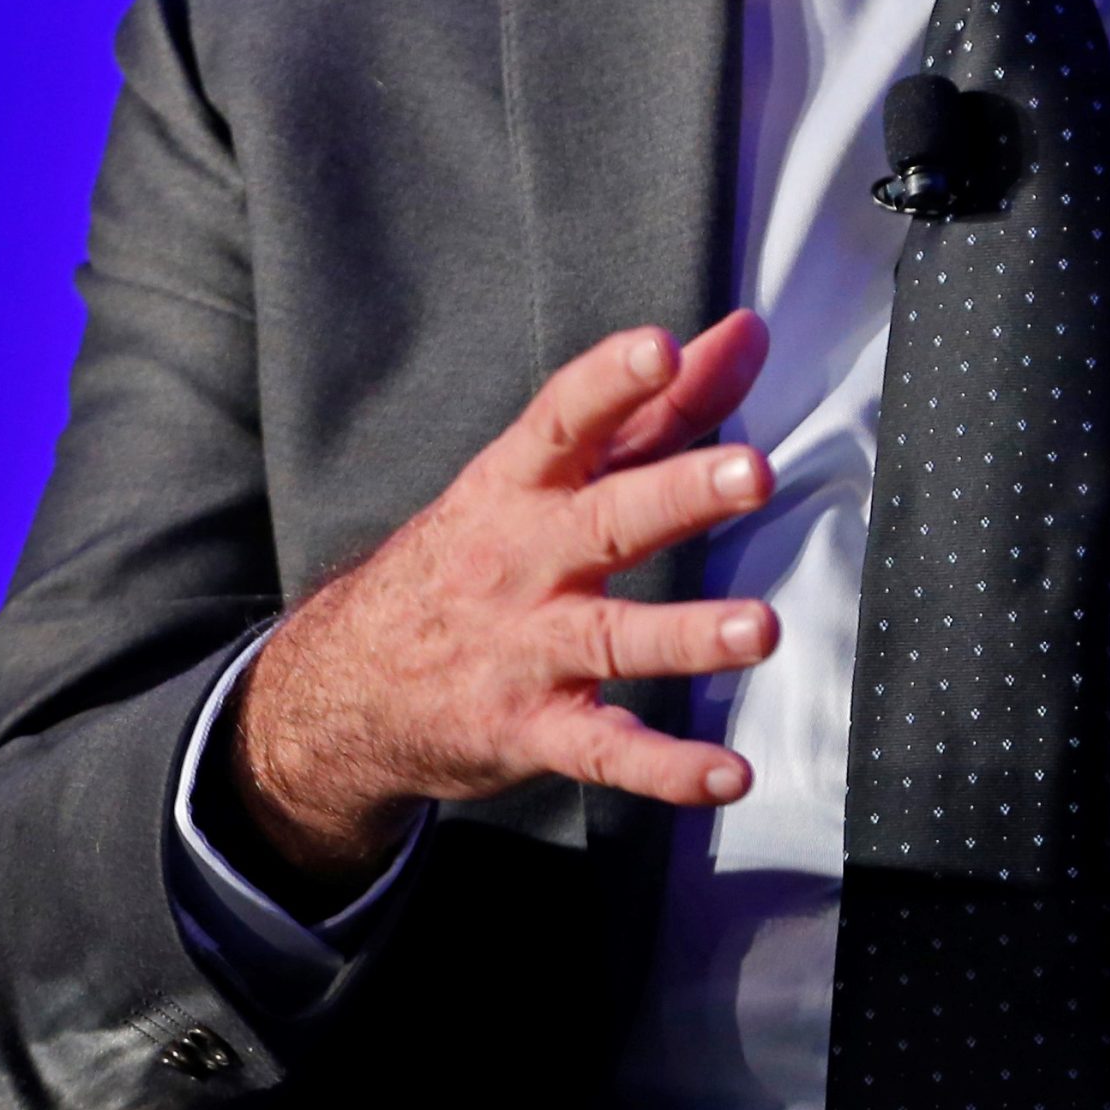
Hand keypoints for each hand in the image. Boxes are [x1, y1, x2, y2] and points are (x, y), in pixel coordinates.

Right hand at [230, 309, 780, 879]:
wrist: (347, 687)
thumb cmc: (477, 554)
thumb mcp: (545, 474)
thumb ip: (659, 409)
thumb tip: (747, 335)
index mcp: (521, 484)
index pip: (565, 418)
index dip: (612, 381)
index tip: (663, 349)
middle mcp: (521, 559)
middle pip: (606, 519)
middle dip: (679, 493)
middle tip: (754, 473)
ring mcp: (524, 648)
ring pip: (612, 638)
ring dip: (689, 635)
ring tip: (762, 629)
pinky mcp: (531, 730)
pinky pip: (603, 752)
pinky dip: (666, 769)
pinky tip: (727, 775)